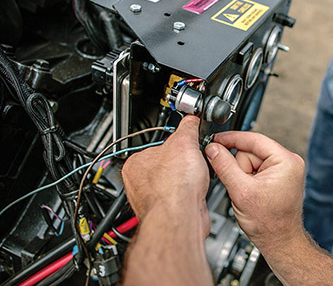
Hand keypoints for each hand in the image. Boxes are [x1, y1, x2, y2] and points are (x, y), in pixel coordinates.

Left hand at [122, 116, 209, 237]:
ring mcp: (150, 200)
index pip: (156, 146)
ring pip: (173, 183)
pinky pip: (179, 198)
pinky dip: (189, 195)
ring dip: (187, 180)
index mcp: (134, 163)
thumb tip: (192, 118)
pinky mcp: (165, 213)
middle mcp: (138, 184)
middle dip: (182, 164)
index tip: (186, 144)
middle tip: (191, 163)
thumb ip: (188, 127)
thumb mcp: (185, 143)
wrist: (181, 217)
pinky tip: (194, 193)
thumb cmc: (174, 186)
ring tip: (193, 179)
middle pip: (165, 165)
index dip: (175, 144)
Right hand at [204, 131, 305, 250]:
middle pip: (250, 151)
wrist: (279, 241)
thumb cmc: (269, 223)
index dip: (232, 139)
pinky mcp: (278, 178)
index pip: (254, 139)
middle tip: (240, 186)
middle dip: (240, 168)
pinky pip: (254, 170)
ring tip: (248, 193)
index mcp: (286, 160)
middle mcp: (288, 162)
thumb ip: (224, 166)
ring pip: (250, 161)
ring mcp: (284, 170)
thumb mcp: (241, 191)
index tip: (216, 139)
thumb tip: (213, 149)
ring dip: (243, 175)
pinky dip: (247, 180)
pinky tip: (250, 193)